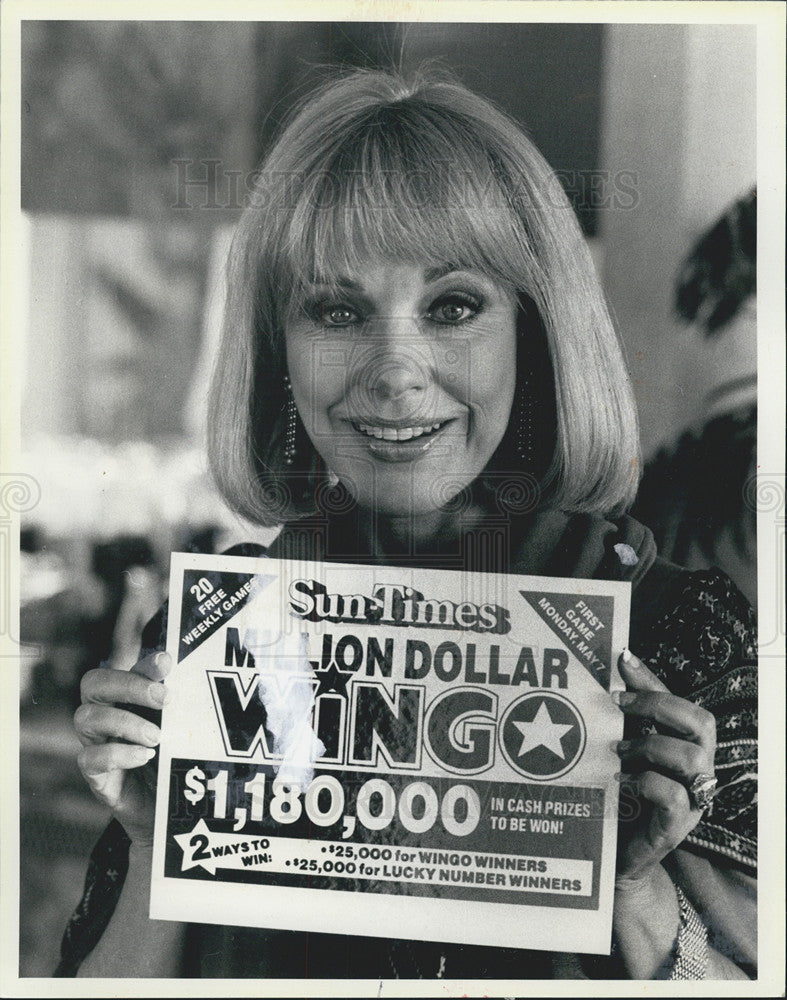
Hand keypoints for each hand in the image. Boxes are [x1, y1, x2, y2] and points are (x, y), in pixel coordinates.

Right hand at [75, 651, 171, 846]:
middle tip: (164, 698)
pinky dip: (117, 754)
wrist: (171, 811)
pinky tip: (144, 756)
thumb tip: (182, 671)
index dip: (141, 665)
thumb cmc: (175, 759)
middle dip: (129, 685)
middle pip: (93, 684)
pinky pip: (89, 759)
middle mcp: (104, 715)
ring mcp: (96, 745)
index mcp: (125, 698)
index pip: (123, 669)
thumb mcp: (181, 728)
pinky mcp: (96, 777)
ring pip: (86, 717)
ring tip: (157, 737)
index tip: (167, 664)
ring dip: (125, 722)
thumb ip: (179, 702)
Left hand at [613, 649, 715, 890]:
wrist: (613, 862)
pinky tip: (620, 781)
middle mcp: (694, 771)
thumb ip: (619, 726)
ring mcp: (690, 800)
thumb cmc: (615, 802)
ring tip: (617, 750)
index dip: (653, 679)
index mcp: (682, 749)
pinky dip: (646, 782)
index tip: (621, 658)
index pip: (680, 703)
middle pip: (702, 722)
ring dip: (651, 745)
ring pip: (694, 757)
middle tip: (620, 704)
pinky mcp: (675, 828)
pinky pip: (675, 796)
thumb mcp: (619, 758)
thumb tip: (603, 680)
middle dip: (660, 705)